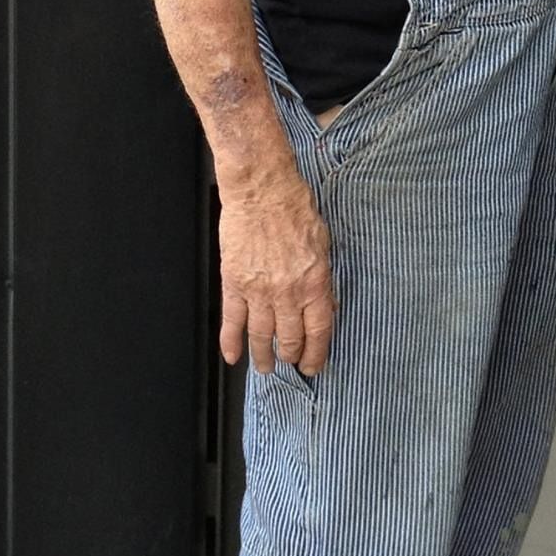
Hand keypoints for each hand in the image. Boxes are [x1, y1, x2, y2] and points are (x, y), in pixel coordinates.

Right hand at [218, 172, 334, 375]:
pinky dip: (230, 341)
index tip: (313, 364)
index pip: (318, 331)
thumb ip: (323, 280)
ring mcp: (258, 291)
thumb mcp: (323, 245)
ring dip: (263, 355)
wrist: (261, 189)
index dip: (316, 354)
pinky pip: (231, 320)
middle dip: (290, 355)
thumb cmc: (294, 208)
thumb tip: (325, 306)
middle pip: (289, 338)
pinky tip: (232, 356)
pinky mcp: (234, 283)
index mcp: (314, 283)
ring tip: (265, 366)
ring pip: (260, 335)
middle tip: (289, 363)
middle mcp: (287, 293)